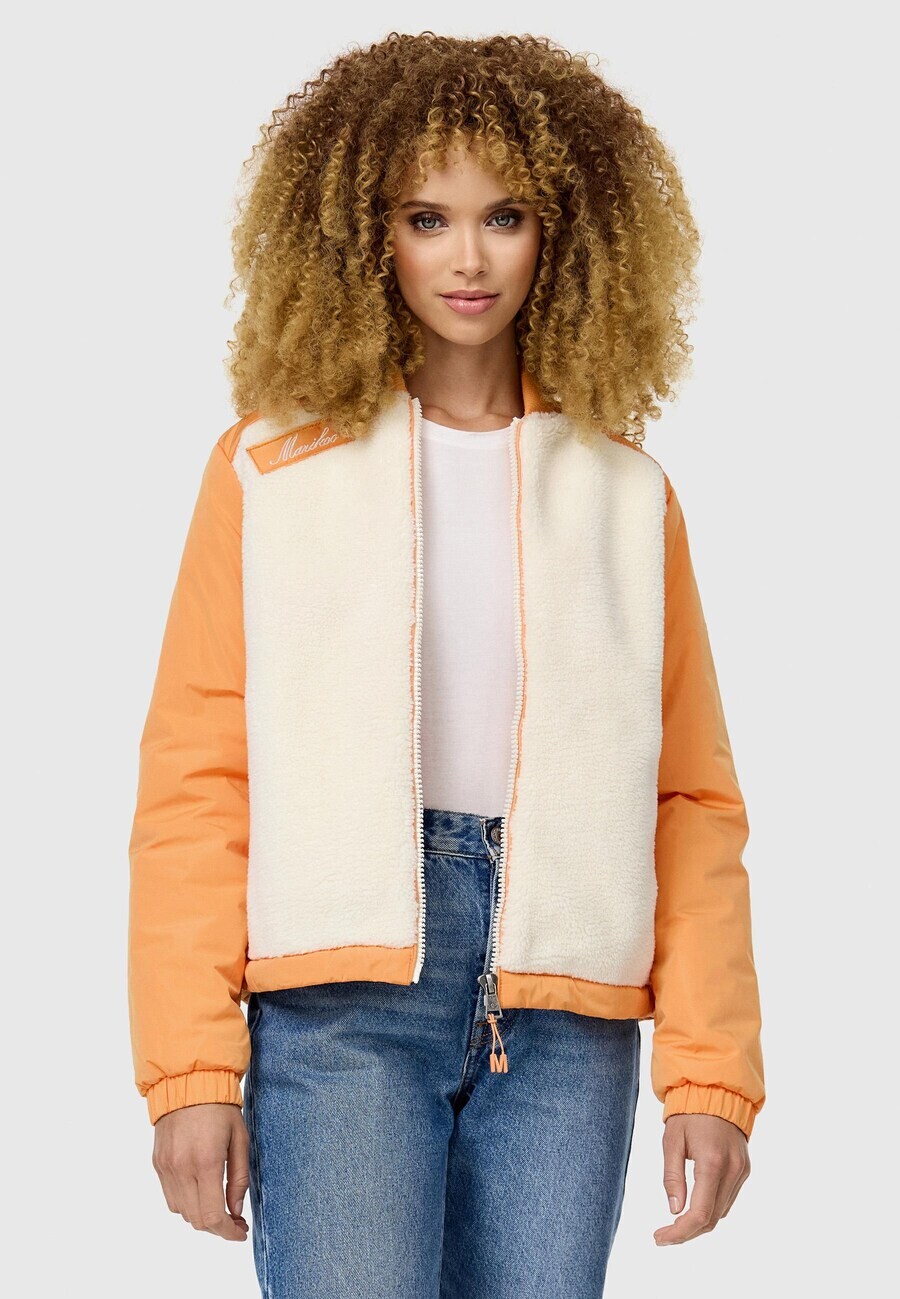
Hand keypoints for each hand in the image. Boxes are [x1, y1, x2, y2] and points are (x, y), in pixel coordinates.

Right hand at [152, 1102, 249, 1241]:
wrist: (188, 1083)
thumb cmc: (220, 1108)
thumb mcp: (240, 1139)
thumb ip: (238, 1178)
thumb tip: (236, 1210)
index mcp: (205, 1162)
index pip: (212, 1216)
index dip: (228, 1232)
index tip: (240, 1232)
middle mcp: (181, 1168)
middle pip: (196, 1219)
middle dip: (217, 1227)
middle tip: (235, 1220)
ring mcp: (166, 1168)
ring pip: (182, 1212)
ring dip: (201, 1216)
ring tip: (218, 1205)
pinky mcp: (158, 1164)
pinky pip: (170, 1197)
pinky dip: (186, 1202)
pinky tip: (200, 1191)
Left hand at [654, 1113, 749, 1245]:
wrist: (716, 1091)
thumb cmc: (689, 1113)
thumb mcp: (671, 1141)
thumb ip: (672, 1177)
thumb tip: (674, 1211)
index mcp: (712, 1162)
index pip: (699, 1213)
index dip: (679, 1232)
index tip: (660, 1238)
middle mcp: (733, 1170)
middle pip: (712, 1219)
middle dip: (687, 1232)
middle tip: (663, 1235)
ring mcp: (742, 1170)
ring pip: (721, 1212)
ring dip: (699, 1223)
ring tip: (675, 1224)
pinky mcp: (745, 1169)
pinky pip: (728, 1198)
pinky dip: (711, 1208)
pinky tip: (694, 1205)